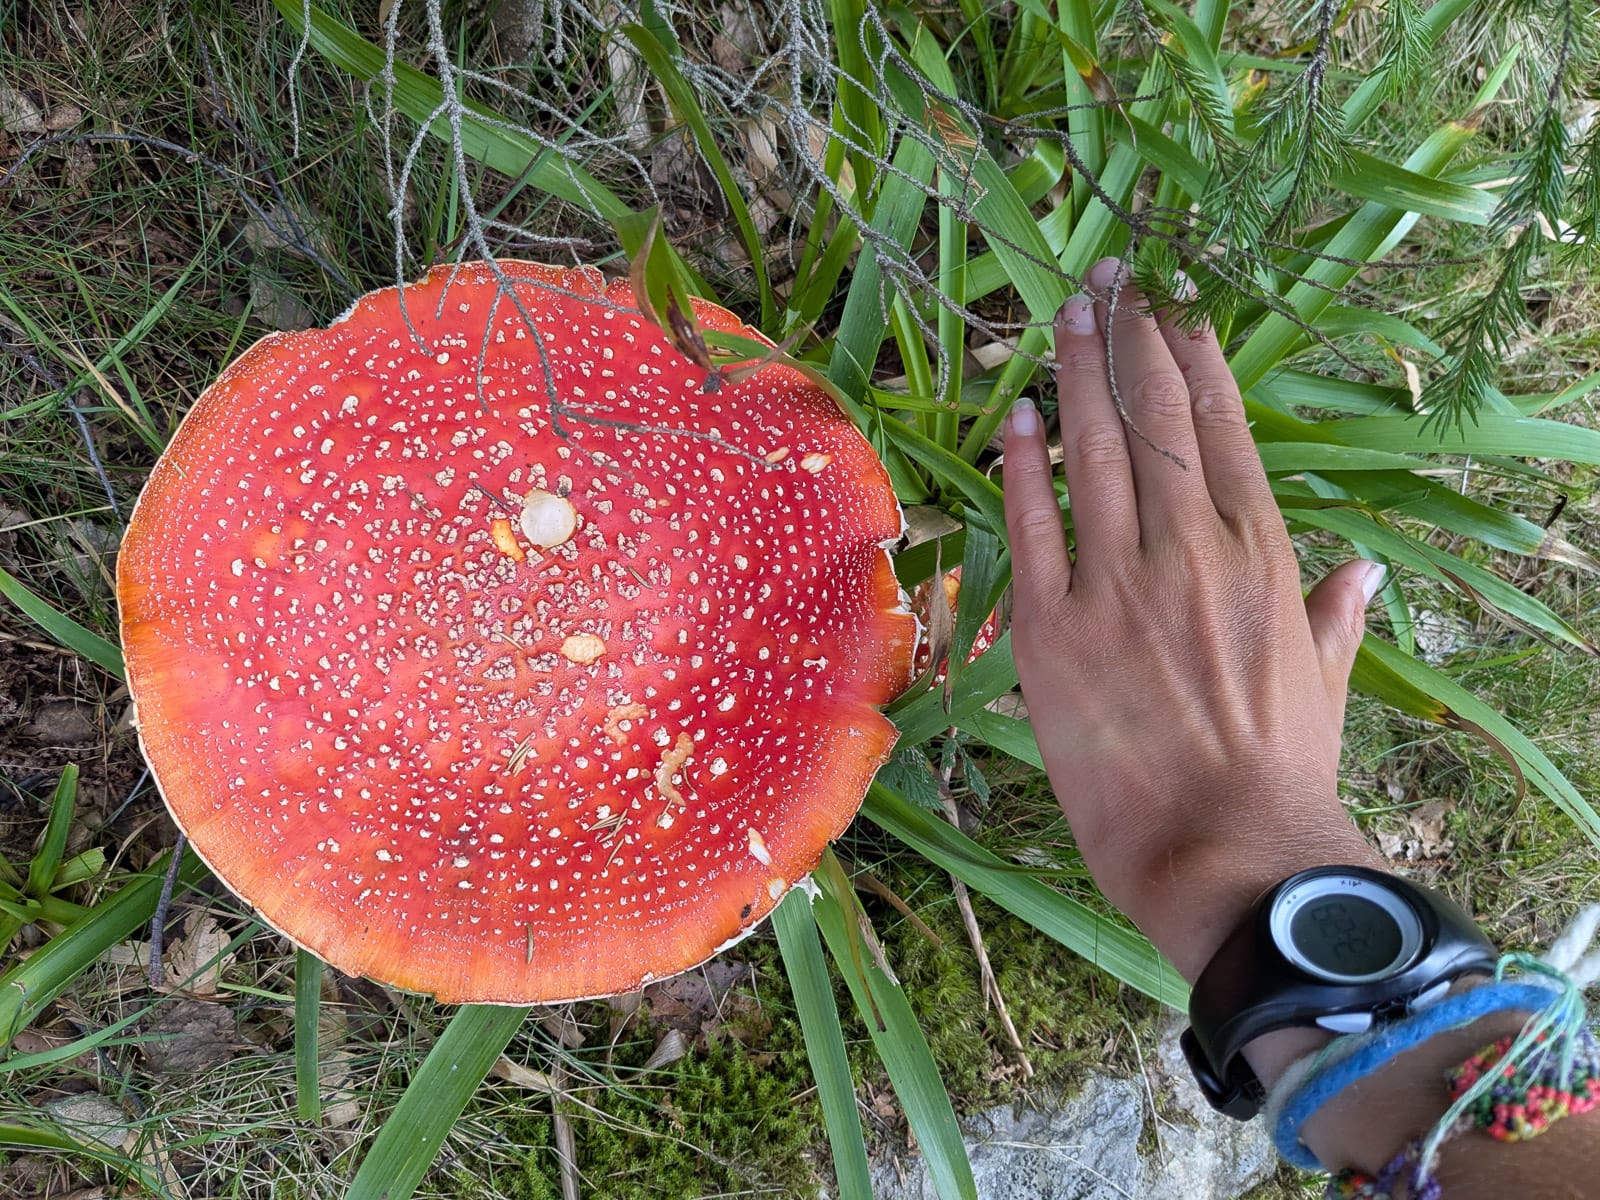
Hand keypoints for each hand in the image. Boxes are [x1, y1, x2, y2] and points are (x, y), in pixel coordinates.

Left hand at [1002, 257, 1385, 980]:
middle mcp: (1186, 548)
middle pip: (1152, 415)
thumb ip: (1336, 617)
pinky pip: (1031, 526)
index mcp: (1259, 552)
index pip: (1220, 428)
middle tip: (1112, 277)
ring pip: (1093, 452)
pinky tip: (1017, 414)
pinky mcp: (1050, 627)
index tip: (1175, 308)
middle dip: (1130, 337)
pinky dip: (1021, 465)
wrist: (1225, 846)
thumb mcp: (1325, 683)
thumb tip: (1363, 577)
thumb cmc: (1281, 771)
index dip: (1194, 358)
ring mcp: (1115, 583)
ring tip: (1067, 312)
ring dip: (1077, 373)